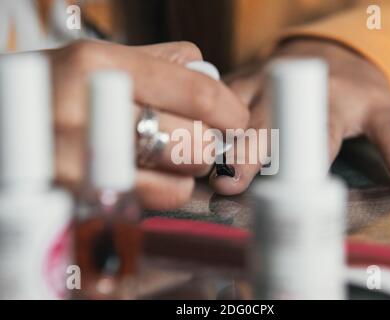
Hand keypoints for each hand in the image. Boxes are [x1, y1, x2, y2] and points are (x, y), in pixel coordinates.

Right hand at [49, 40, 248, 208]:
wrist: (1, 126)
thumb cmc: (52, 94)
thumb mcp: (91, 61)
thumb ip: (154, 60)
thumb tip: (206, 69)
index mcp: (97, 66)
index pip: (196, 93)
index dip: (229, 110)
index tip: (236, 118)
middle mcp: (86, 114)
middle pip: (193, 141)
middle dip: (205, 145)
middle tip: (196, 141)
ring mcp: (78, 166)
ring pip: (176, 183)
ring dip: (183, 174)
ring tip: (164, 160)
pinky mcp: (75, 204)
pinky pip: (147, 207)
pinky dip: (160, 195)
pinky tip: (144, 178)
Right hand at [210, 39, 389, 194]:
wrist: (326, 53)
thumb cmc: (352, 91)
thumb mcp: (381, 113)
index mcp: (326, 103)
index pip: (314, 135)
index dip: (298, 160)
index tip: (282, 185)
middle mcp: (286, 91)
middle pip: (262, 126)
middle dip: (245, 155)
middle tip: (227, 183)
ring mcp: (256, 84)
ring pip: (228, 110)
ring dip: (214, 139)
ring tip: (195, 166)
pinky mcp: (235, 82)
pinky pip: (211, 102)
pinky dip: (200, 123)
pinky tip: (186, 144)